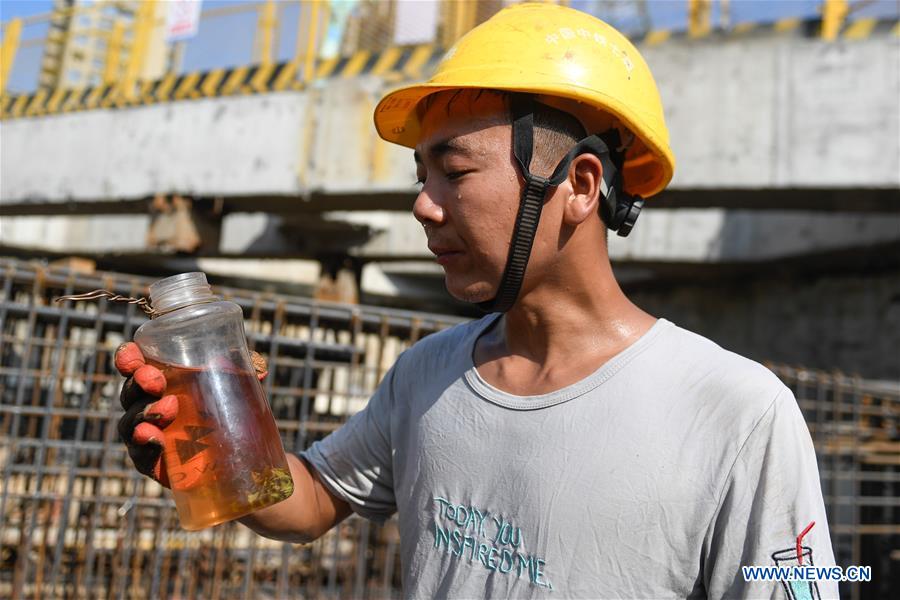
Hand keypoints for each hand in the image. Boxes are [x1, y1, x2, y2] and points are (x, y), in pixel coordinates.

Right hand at [115, 342, 268, 487]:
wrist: (244, 459)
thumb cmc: (233, 412)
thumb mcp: (240, 388)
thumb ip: (245, 372)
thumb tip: (259, 369)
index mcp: (164, 382)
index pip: (136, 366)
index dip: (128, 359)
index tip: (133, 356)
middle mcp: (150, 407)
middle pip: (131, 392)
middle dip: (139, 383)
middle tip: (157, 381)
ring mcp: (150, 436)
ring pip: (130, 423)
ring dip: (143, 413)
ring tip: (169, 408)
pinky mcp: (155, 464)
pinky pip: (140, 456)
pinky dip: (144, 446)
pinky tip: (156, 439)